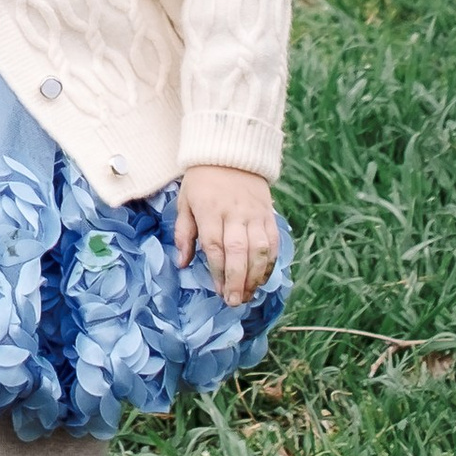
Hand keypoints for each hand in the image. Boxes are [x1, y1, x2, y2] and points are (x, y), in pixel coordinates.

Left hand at [176, 164, 277, 306]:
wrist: (231, 153)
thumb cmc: (202, 181)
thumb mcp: (185, 202)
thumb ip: (184, 233)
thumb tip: (182, 263)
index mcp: (209, 210)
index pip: (215, 246)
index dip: (218, 272)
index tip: (218, 292)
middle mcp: (234, 214)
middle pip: (238, 252)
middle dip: (237, 280)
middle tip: (234, 302)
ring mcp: (254, 214)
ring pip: (259, 250)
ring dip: (255, 276)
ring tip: (248, 295)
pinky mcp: (268, 214)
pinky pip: (273, 242)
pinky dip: (270, 262)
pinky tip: (263, 277)